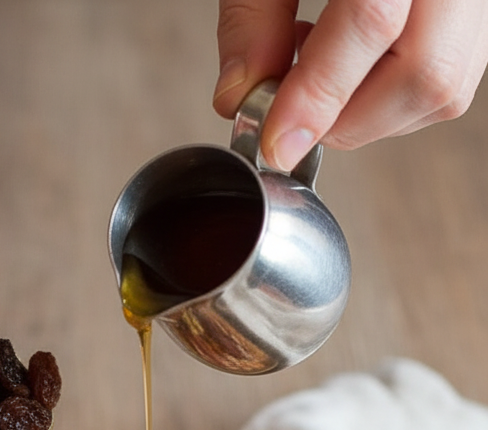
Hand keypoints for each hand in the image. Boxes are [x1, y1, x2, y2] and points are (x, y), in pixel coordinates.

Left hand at [214, 0, 487, 171]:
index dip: (319, 95)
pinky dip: (388, 99)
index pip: (373, 21)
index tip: (273, 141)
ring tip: (318, 71)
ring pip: (442, 90)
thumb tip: (239, 96)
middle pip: (425, 73)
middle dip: (346, 117)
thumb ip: (251, 17)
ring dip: (366, 114)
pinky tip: (350, 66)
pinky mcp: (477, 15)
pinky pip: (447, 82)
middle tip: (290, 110)